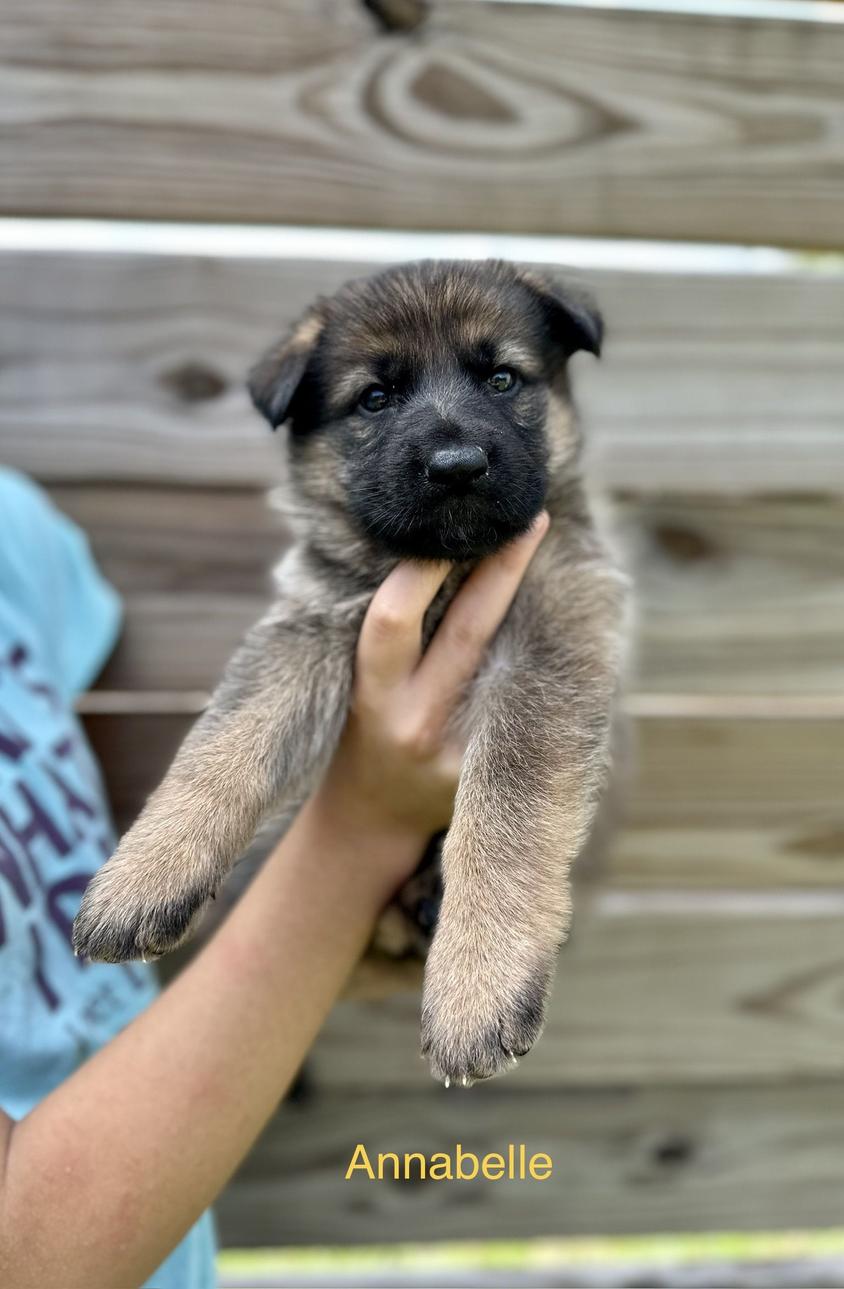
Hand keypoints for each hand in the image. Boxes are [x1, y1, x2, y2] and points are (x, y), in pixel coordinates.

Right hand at [312, 512, 549, 889]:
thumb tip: (428, 545)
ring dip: (532, 605)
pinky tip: (561, 618)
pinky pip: (522, 696)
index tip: (448, 520)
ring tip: (550, 550)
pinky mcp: (494, 766)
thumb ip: (387, 633)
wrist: (375, 816)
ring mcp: (462, 751)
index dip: (422, 567)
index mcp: (374, 696)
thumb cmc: (360, 729)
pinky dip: (539, 653)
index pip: (393, 619)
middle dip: (502, 568)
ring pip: (507, 661)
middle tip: (531, 517)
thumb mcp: (354, 682)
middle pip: (469, 631)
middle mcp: (418, 723)